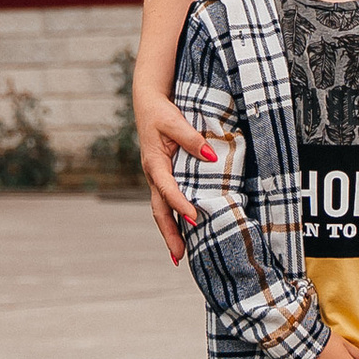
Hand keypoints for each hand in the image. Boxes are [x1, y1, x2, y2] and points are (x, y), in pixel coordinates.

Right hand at [137, 84, 219, 261]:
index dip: (179, 204)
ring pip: (162, 209)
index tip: (193, 218)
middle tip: (179, 256)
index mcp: (154, 163)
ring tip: (180, 254)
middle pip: (159, 210)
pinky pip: (166, 201)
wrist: (148, 102)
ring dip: (170, 231)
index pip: (167, 188)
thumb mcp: (174, 121)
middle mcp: (153, 174)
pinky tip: (183, 229)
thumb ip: (191, 138)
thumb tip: (211, 156)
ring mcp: (157, 177)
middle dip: (169, 234)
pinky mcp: (163, 176)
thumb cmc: (161, 111)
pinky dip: (173, 217)